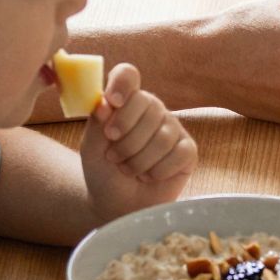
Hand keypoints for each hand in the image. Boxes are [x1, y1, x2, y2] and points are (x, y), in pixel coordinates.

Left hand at [80, 63, 196, 218]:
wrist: (117, 204)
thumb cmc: (103, 172)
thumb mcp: (91, 149)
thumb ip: (96, 124)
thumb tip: (104, 103)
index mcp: (127, 101)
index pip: (128, 75)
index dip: (123, 84)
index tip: (113, 101)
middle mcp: (152, 109)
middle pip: (147, 106)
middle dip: (125, 140)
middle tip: (113, 157)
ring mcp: (173, 128)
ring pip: (162, 136)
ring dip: (138, 161)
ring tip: (129, 170)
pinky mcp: (188, 150)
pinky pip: (178, 154)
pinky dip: (158, 171)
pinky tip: (149, 175)